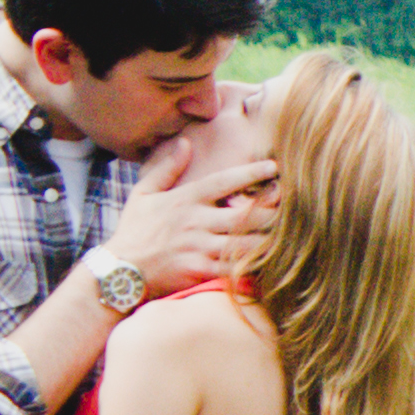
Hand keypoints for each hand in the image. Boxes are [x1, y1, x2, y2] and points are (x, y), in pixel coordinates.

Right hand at [108, 137, 277, 298]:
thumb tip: (185, 143)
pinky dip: (254, 266)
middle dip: (272, 210)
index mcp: (185, 198)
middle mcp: (195, 221)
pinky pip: (234, 268)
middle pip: (244, 213)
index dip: (251, 172)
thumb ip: (166, 168)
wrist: (119, 271)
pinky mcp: (199, 271)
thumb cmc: (132, 232)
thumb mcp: (143, 193)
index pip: (223, 181)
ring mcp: (198, 247)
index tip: (274, 167)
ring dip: (269, 238)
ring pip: (244, 241)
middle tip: (295, 206)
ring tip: (293, 235)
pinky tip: (272, 263)